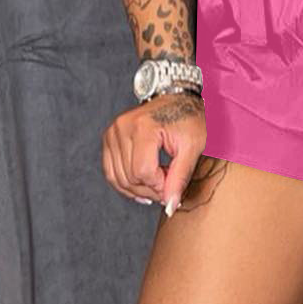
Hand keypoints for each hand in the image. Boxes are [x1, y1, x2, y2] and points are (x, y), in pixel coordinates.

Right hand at [102, 92, 205, 215]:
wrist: (176, 96)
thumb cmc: (188, 118)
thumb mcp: (193, 146)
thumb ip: (180, 177)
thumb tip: (170, 207)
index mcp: (144, 127)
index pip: (144, 172)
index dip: (160, 186)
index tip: (173, 184)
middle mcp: (123, 127)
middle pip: (130, 177)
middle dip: (151, 189)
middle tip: (168, 185)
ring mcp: (113, 132)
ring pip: (118, 179)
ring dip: (139, 188)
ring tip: (158, 181)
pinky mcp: (109, 137)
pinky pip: (111, 172)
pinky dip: (126, 184)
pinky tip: (142, 185)